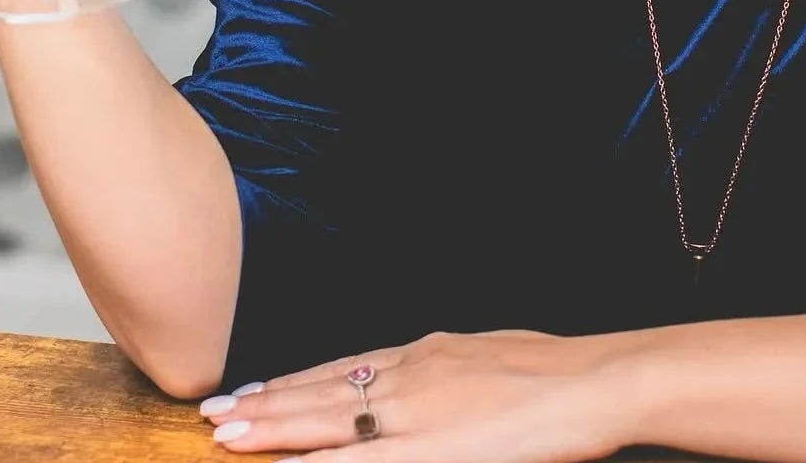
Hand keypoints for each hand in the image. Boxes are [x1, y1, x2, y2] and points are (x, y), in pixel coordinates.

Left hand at [197, 329, 622, 462]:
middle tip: (215, 412)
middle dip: (267, 404)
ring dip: (274, 428)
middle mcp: (410, 375)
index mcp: (426, 354)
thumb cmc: (553, 374)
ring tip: (228, 434)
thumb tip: (434, 380)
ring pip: (328, 420)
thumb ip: (451, 370)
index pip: (345, 368)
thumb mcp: (490, 356)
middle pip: (323, 390)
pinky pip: (360, 462)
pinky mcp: (429, 451)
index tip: (257, 389)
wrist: (590, 382)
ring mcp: (415, 413)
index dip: (296, 382)